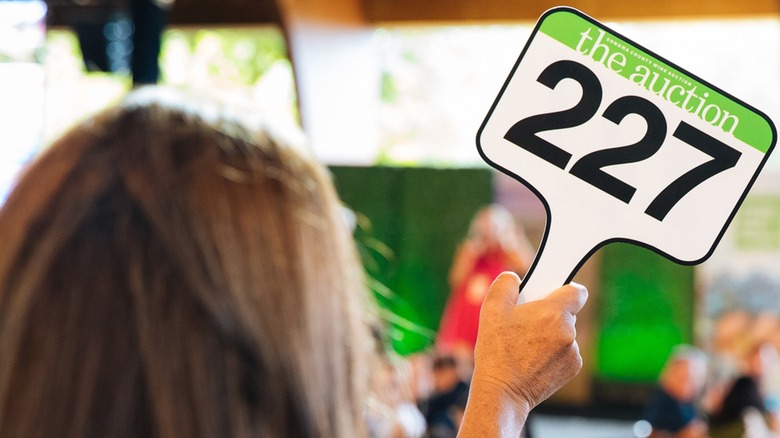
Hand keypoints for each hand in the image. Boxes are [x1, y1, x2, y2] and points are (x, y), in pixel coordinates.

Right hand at [472, 272, 587, 409]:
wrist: (502, 391)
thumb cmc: (496, 351)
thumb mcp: (491, 310)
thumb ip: (505, 284)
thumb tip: (514, 278)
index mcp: (553, 312)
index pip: (577, 291)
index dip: (565, 289)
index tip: (551, 293)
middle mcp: (568, 331)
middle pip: (567, 313)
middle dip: (550, 314)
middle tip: (526, 322)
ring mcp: (573, 352)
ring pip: (565, 333)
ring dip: (551, 334)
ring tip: (526, 345)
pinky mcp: (573, 369)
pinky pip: (566, 351)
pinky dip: (554, 352)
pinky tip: (533, 359)